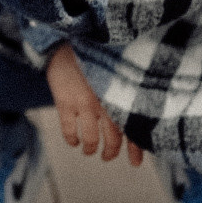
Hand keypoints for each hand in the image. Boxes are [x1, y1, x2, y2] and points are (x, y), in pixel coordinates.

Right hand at [45, 43, 142, 166]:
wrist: (66, 39)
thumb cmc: (95, 56)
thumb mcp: (115, 71)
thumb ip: (124, 90)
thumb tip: (136, 115)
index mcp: (120, 92)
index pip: (132, 126)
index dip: (136, 148)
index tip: (135, 163)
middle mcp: (105, 100)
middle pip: (113, 138)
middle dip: (110, 152)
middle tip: (107, 156)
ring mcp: (84, 102)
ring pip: (91, 138)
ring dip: (90, 149)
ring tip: (89, 150)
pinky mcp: (65, 101)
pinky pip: (69, 130)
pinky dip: (72, 140)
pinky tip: (73, 140)